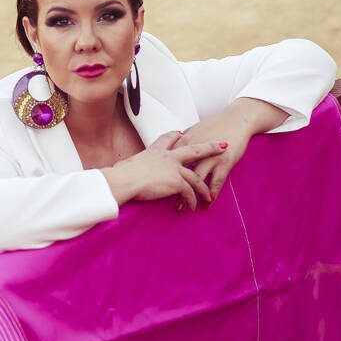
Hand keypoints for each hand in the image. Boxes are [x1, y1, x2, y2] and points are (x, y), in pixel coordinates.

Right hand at [102, 131, 227, 210]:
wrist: (124, 180)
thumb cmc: (120, 176)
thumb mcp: (126, 166)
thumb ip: (130, 168)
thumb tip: (118, 172)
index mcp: (155, 151)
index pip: (169, 139)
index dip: (176, 136)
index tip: (181, 133)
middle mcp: (168, 157)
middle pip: (194, 150)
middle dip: (209, 147)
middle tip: (222, 145)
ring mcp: (174, 168)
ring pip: (196, 176)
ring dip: (203, 188)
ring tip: (208, 195)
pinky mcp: (176, 182)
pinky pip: (189, 192)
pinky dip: (192, 200)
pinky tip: (194, 207)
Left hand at [170, 98, 288, 208]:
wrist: (237, 118)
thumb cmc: (215, 124)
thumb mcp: (194, 130)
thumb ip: (181, 140)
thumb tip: (168, 148)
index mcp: (185, 141)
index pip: (169, 161)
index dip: (160, 174)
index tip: (152, 185)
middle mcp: (196, 150)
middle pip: (180, 172)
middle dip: (171, 188)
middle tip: (162, 200)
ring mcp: (211, 157)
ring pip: (196, 179)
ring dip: (189, 195)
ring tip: (183, 208)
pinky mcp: (225, 162)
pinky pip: (216, 182)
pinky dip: (211, 194)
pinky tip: (207, 204)